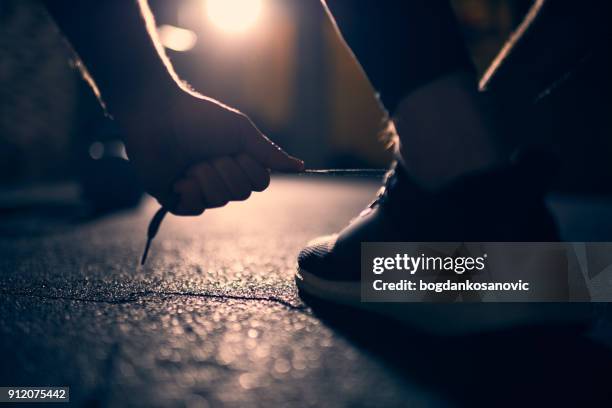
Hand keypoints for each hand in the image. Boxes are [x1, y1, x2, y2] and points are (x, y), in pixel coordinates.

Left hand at [122, 88, 302, 214]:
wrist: (158, 115)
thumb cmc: (199, 118)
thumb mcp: (241, 132)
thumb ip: (268, 153)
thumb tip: (301, 167)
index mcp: (238, 163)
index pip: (260, 183)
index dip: (250, 169)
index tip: (236, 150)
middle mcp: (221, 178)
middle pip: (241, 193)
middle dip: (225, 170)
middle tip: (208, 152)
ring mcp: (200, 190)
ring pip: (219, 200)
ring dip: (205, 175)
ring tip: (190, 160)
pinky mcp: (178, 199)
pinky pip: (196, 207)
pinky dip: (189, 189)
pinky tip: (178, 175)